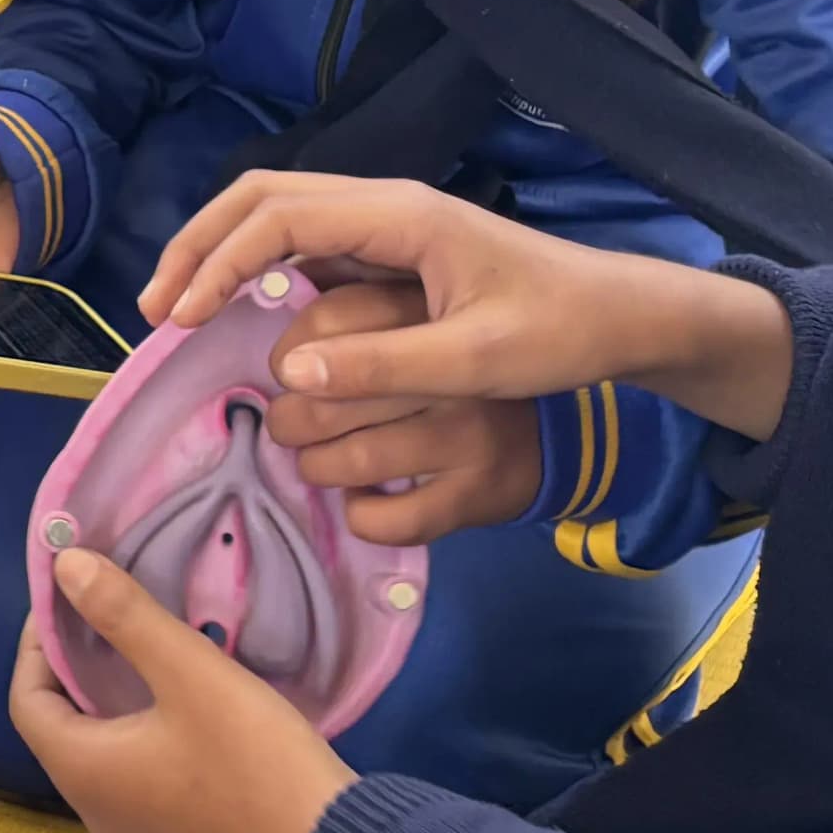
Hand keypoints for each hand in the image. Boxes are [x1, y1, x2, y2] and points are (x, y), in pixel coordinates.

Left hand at [12, 548, 357, 832]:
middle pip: (61, 729)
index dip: (37, 643)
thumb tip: (65, 566)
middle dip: (75, 668)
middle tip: (108, 614)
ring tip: (144, 651)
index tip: (68, 598)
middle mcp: (96, 813)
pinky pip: (136, 781)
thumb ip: (125, 615)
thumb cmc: (252, 758)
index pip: (26, 700)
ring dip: (109, 703)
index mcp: (85, 773)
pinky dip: (139, 737)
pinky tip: (180, 708)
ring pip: (102, 756)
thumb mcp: (190, 672)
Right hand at [141, 171, 799, 442]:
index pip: (280, 215)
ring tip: (179, 310)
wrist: (617, 314)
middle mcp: (383, 205)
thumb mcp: (478, 362)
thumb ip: (385, 365)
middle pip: (263, 197)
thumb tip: (291, 370)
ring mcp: (385, 223)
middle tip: (157, 312)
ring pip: (278, 212)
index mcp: (400, 215)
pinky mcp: (390, 248)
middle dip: (200, 246)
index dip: (221, 263)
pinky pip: (304, 241)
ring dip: (222, 252)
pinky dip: (255, 267)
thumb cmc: (558, 333)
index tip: (181, 321)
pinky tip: (238, 316)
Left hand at [260, 281, 541, 541]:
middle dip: (289, 421)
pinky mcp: (474, 494)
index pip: (325, 322)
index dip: (287, 356)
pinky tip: (364, 499)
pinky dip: (362, 515)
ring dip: (316, 468)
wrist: (555, 435)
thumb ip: (356, 319)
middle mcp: (451, 372)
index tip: (288, 374)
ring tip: (318, 462)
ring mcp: (467, 435)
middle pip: (327, 398)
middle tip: (292, 426)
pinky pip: (390, 518)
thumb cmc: (461, 376)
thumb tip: (277, 344)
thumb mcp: (420, 323)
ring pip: (352, 460)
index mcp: (429, 314)